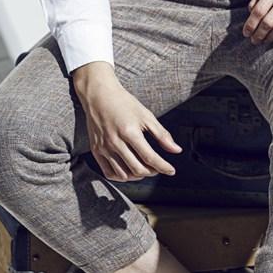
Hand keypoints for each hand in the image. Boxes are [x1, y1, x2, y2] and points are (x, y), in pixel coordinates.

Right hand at [72, 63, 181, 181]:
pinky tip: (129, 171)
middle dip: (152, 172)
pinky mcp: (96, 150)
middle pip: (137, 169)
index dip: (163, 167)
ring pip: (124, 175)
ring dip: (138, 176)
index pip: (150, 157)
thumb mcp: (146, 115)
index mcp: (130, 131)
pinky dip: (121, 177)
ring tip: (144, 168)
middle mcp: (115, 142)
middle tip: (157, 167)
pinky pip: (109, 173)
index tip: (171, 170)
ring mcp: (104, 148)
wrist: (99, 95)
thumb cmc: (123, 103)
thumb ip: (162, 134)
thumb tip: (176, 150)